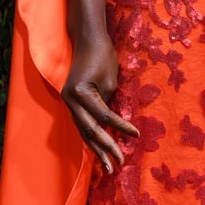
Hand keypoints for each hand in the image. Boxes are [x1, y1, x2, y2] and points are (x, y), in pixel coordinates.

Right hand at [61, 34, 138, 172]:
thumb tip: (111, 124)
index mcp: (80, 93)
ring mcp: (68, 101)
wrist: (87, 38)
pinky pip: (82, 123)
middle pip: (89, 130)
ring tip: (109, 166)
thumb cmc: (102, 55)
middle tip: (119, 164)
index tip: (136, 136)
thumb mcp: (110, 79)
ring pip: (83, 130)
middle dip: (105, 148)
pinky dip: (91, 136)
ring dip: (96, 148)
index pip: (103, 116)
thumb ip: (108, 103)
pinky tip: (99, 149)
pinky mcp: (72, 101)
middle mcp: (70, 100)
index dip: (120, 127)